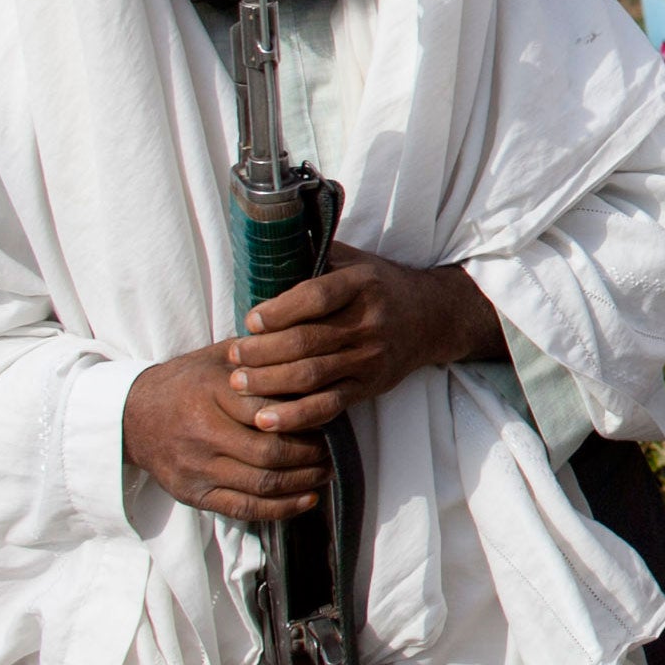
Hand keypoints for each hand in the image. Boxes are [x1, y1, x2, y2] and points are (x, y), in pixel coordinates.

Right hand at [122, 345, 329, 520]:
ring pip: (262, 483)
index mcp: (211, 393)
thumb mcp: (218, 357)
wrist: (131, 417)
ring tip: (327, 472)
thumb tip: (309, 346)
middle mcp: (203, 433)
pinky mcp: (194, 494)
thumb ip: (259, 355)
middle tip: (334, 449)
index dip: (306, 415)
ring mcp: (197, 468)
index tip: (328, 413)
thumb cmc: (187, 382)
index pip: (269, 409)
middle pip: (270, 452)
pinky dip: (281, 508)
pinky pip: (245, 509)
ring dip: (304, 481)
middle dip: (311, 454)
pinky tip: (307, 499)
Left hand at [224, 243, 505, 435]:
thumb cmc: (379, 286)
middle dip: (261, 352)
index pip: (316, 298)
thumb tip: (266, 245)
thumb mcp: (354, 261)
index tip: (249, 320)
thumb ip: (315, 255)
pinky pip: (328, 405)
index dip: (278, 311)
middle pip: (307, 342)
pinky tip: (266, 420)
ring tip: (238, 383)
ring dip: (269, 382)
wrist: (431, 318)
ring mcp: (370, 357)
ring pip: (312, 375)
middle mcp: (369, 322)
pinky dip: (295, 416)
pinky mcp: (369, 386)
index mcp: (362, 284)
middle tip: (233, 356)